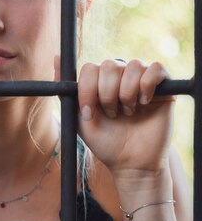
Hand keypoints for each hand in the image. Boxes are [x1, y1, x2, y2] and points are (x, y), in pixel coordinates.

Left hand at [55, 57, 174, 174]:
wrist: (131, 163)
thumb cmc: (105, 143)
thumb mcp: (78, 119)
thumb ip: (67, 91)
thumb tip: (56, 57)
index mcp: (100, 83)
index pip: (90, 68)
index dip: (87, 90)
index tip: (89, 114)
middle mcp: (121, 77)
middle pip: (110, 65)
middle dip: (107, 94)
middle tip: (112, 115)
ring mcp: (142, 80)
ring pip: (133, 65)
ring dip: (127, 94)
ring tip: (128, 113)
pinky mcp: (164, 86)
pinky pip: (155, 68)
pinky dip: (147, 86)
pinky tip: (145, 103)